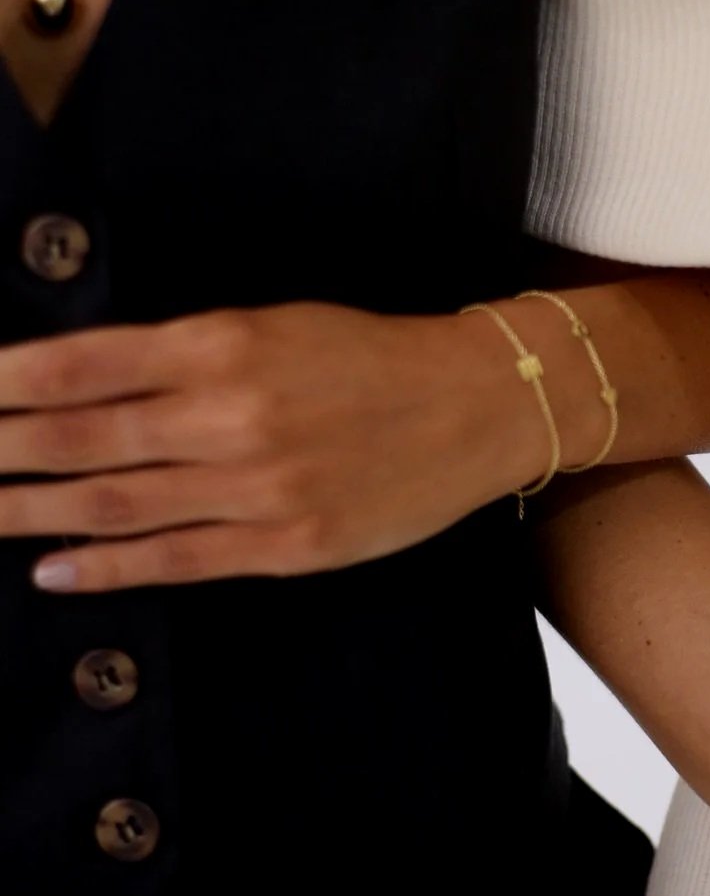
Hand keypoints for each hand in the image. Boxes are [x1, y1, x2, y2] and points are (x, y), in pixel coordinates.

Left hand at [0, 304, 542, 591]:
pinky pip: (175, 560)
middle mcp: (230, 414)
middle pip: (81, 438)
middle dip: (1, 448)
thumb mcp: (273, 325)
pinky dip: (105, 568)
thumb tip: (79, 381)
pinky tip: (53, 571)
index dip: (6, 381)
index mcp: (224, 343)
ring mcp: (256, 486)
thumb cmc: (369, 356)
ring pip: (114, 503)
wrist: (476, 405)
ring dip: (29, 512)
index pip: (83, 365)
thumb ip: (180, 353)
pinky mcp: (285, 544)